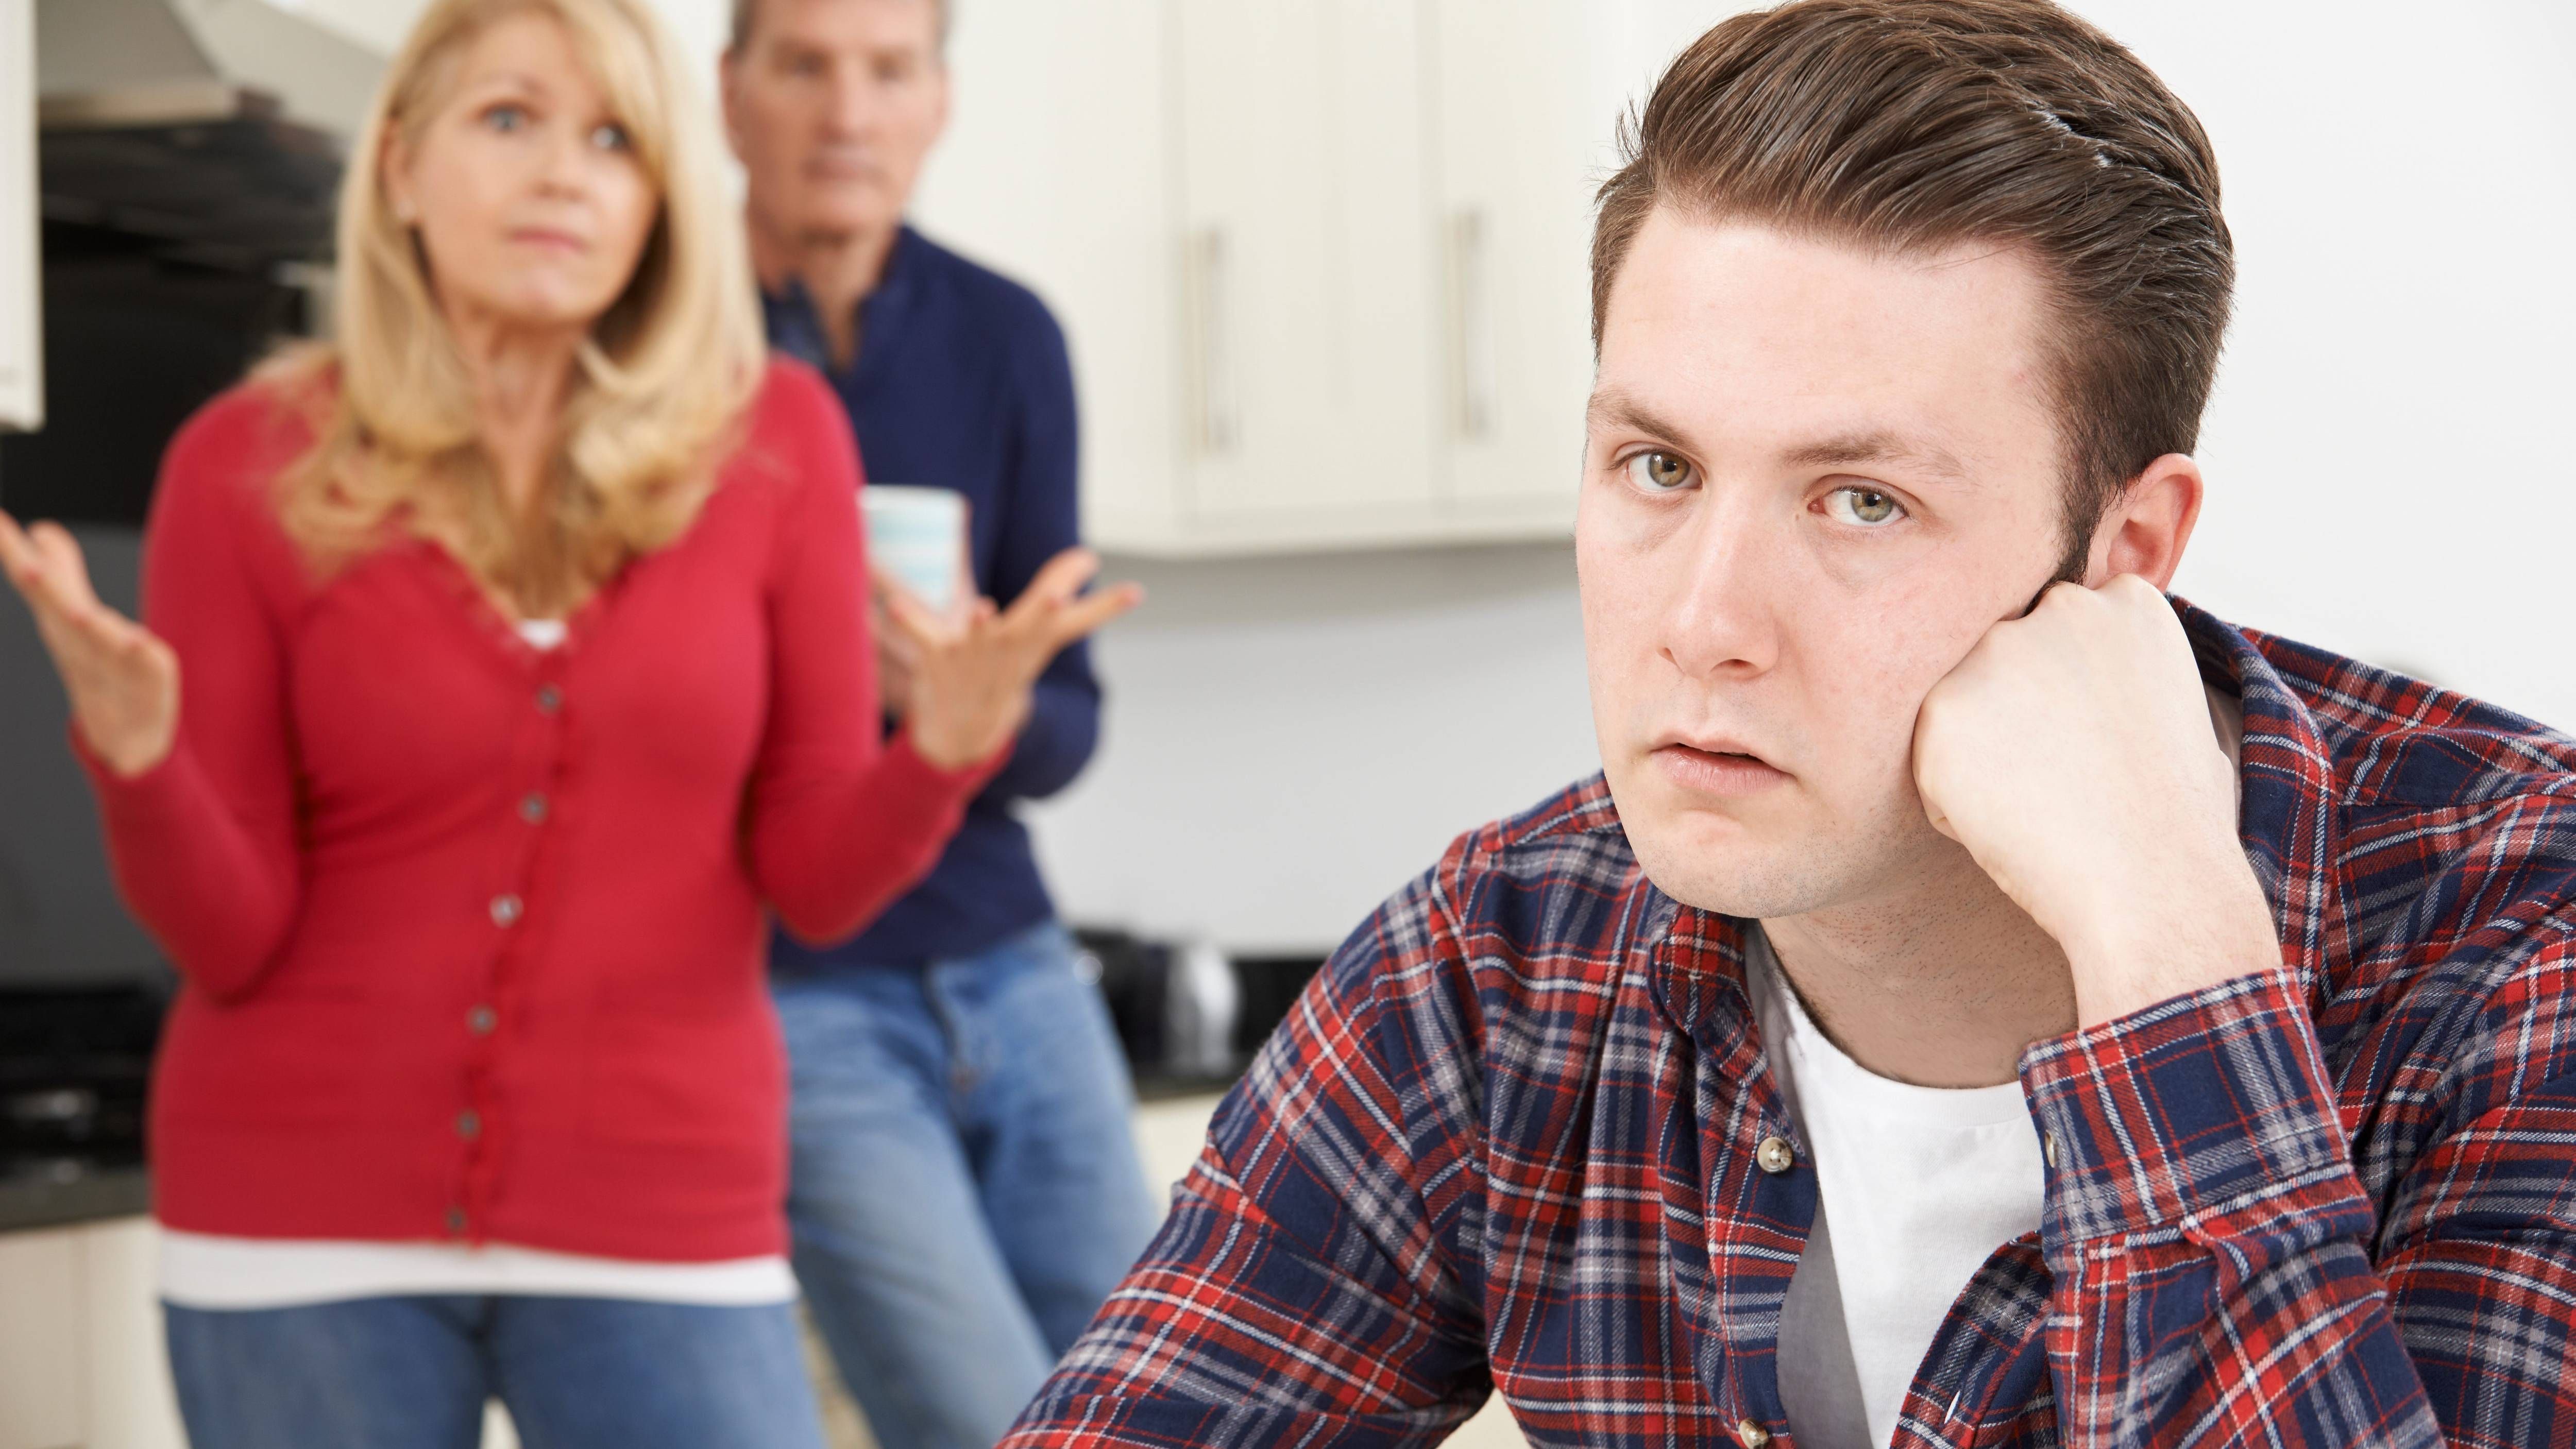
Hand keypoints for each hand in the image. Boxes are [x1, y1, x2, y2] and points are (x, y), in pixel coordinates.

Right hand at [0, 510, 180, 777]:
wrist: (128, 737)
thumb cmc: (98, 668)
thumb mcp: (76, 612)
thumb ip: (62, 571)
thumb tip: (43, 529)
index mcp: (64, 620)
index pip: (35, 580)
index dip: (11, 550)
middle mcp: (83, 640)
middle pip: (59, 606)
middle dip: (43, 586)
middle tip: (27, 566)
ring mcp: (115, 661)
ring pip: (98, 639)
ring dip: (86, 625)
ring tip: (77, 613)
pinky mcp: (153, 680)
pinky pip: (148, 663)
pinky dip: (140, 653)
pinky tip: (139, 642)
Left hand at [886, 546, 1141, 770]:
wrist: (961, 736)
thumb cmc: (1000, 674)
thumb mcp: (1034, 638)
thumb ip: (1059, 593)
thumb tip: (1088, 558)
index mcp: (1035, 643)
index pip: (1077, 621)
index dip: (1106, 606)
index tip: (1136, 592)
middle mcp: (1009, 649)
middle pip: (1032, 628)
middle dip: (1045, 612)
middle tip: (1056, 600)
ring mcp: (974, 656)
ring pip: (978, 638)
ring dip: (980, 625)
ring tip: (983, 609)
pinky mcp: (939, 659)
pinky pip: (923, 635)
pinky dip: (909, 620)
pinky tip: (894, 605)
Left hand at [1911, 574, 2275, 1026]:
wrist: (2153, 883)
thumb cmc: (2173, 818)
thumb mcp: (2168, 706)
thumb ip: (2114, 665)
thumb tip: (2070, 672)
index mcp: (2126, 602)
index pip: (2062, 632)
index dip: (2069, 696)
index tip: (2094, 741)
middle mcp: (2059, 608)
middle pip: (2007, 662)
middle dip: (2019, 716)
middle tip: (2066, 779)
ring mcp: (1998, 652)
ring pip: (1965, 707)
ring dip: (1984, 756)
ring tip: (2044, 801)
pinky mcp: (1942, 707)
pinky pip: (1931, 760)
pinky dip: (1953, 802)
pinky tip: (2010, 824)